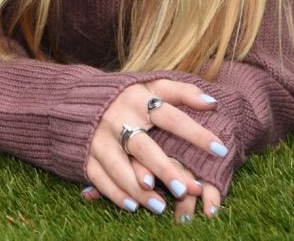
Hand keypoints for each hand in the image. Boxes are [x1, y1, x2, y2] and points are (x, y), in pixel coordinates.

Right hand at [84, 79, 227, 216]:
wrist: (73, 97)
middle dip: (162, 168)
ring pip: (119, 166)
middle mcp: (116, 118)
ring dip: (139, 188)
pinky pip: (99, 176)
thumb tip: (213, 102)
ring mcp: (98, 137)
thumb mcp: (150, 86)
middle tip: (184, 189)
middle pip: (142, 146)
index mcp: (136, 98)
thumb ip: (181, 91)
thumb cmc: (124, 96)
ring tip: (160, 207)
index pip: (170, 116)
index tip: (220, 149)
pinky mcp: (84, 153)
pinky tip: (133, 206)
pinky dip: (115, 192)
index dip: (195, 132)